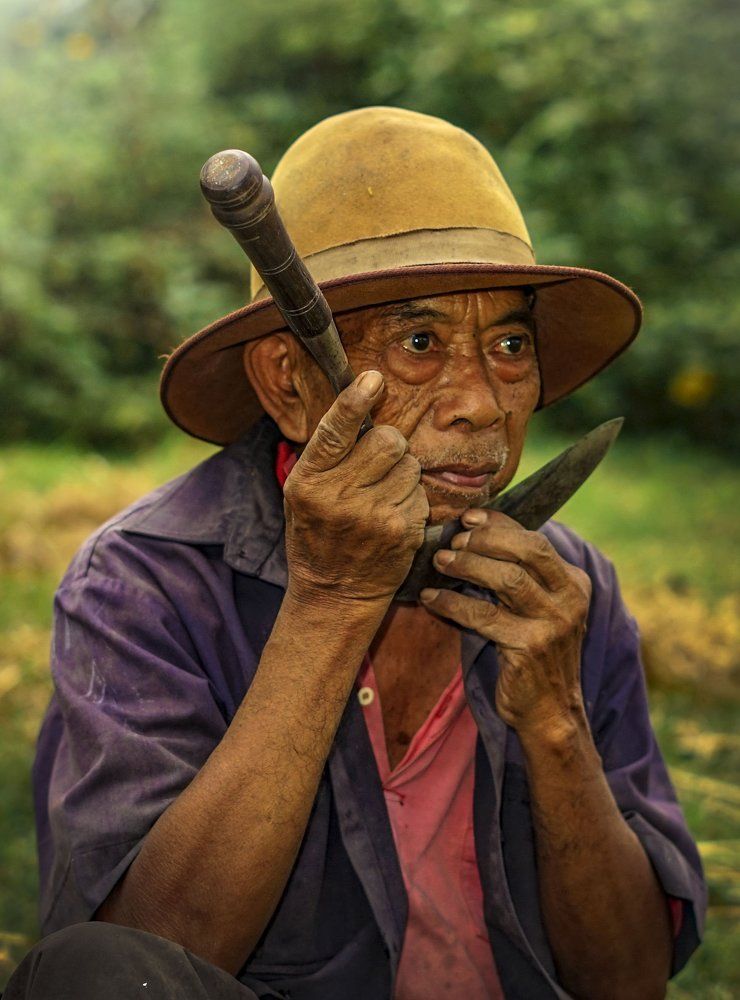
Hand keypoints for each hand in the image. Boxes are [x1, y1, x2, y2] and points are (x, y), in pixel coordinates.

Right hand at [284, 371, 428, 607]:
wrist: (334, 595)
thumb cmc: (318, 537)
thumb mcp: (303, 495)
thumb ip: (328, 457)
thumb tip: (362, 405)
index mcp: (308, 482)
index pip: (335, 431)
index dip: (355, 400)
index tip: (371, 378)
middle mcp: (339, 497)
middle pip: (387, 440)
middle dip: (389, 444)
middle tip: (378, 463)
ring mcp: (373, 516)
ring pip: (410, 465)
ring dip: (402, 474)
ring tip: (380, 498)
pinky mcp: (401, 531)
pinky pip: (420, 493)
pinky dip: (411, 500)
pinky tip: (392, 519)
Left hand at [420, 510, 591, 735]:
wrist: (550, 712)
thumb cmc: (534, 653)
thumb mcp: (537, 609)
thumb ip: (518, 575)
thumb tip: (471, 537)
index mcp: (573, 582)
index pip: (535, 539)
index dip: (499, 524)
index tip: (467, 517)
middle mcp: (569, 598)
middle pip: (527, 550)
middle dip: (485, 540)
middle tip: (452, 542)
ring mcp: (553, 623)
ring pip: (506, 579)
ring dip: (466, 566)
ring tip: (439, 562)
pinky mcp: (530, 647)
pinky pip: (483, 616)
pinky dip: (452, 603)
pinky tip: (431, 599)